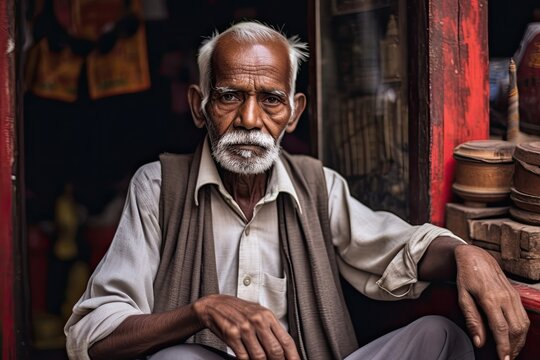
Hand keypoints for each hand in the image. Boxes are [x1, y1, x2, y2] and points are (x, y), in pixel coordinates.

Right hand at [193, 294, 299, 359]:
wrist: (215, 305)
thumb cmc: (238, 311)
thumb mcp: (258, 314)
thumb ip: (271, 329)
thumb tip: (284, 349)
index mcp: (267, 315)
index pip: (286, 340)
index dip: (293, 356)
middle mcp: (257, 321)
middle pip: (275, 351)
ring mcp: (244, 328)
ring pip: (260, 356)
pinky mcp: (232, 335)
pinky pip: (244, 357)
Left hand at [454, 245, 529, 359]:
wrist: (476, 257)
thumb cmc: (466, 276)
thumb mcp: (462, 297)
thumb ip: (472, 320)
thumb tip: (479, 342)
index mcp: (490, 298)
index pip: (501, 329)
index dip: (503, 347)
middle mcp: (505, 297)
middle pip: (516, 329)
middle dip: (513, 347)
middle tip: (506, 358)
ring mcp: (513, 296)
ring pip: (523, 324)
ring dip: (519, 341)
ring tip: (511, 352)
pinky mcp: (516, 295)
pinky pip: (523, 317)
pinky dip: (521, 331)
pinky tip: (515, 338)